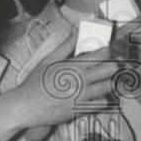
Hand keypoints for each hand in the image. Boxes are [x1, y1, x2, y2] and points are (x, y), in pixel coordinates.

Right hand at [0, 29, 116, 140]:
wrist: (26, 106)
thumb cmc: (36, 82)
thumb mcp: (49, 60)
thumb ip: (66, 45)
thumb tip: (75, 30)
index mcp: (74, 65)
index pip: (101, 54)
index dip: (111, 50)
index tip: (114, 49)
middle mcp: (81, 80)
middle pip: (110, 69)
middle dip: (115, 66)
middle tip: (115, 65)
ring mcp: (82, 96)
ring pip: (109, 87)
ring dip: (110, 83)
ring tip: (107, 80)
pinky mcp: (81, 110)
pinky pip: (102, 104)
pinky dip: (103, 100)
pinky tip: (98, 96)